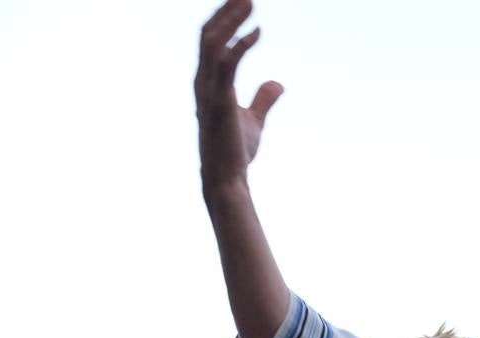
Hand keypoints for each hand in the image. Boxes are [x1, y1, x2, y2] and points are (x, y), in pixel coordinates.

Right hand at [196, 0, 283, 189]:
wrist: (227, 178)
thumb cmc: (235, 152)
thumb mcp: (254, 121)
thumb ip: (263, 99)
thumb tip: (278, 83)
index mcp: (207, 82)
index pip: (211, 40)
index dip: (226, 19)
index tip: (245, 3)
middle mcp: (202, 81)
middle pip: (208, 34)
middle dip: (226, 10)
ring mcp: (207, 90)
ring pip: (213, 42)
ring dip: (231, 19)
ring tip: (249, 1)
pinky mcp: (218, 101)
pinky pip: (226, 64)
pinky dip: (240, 44)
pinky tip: (257, 33)